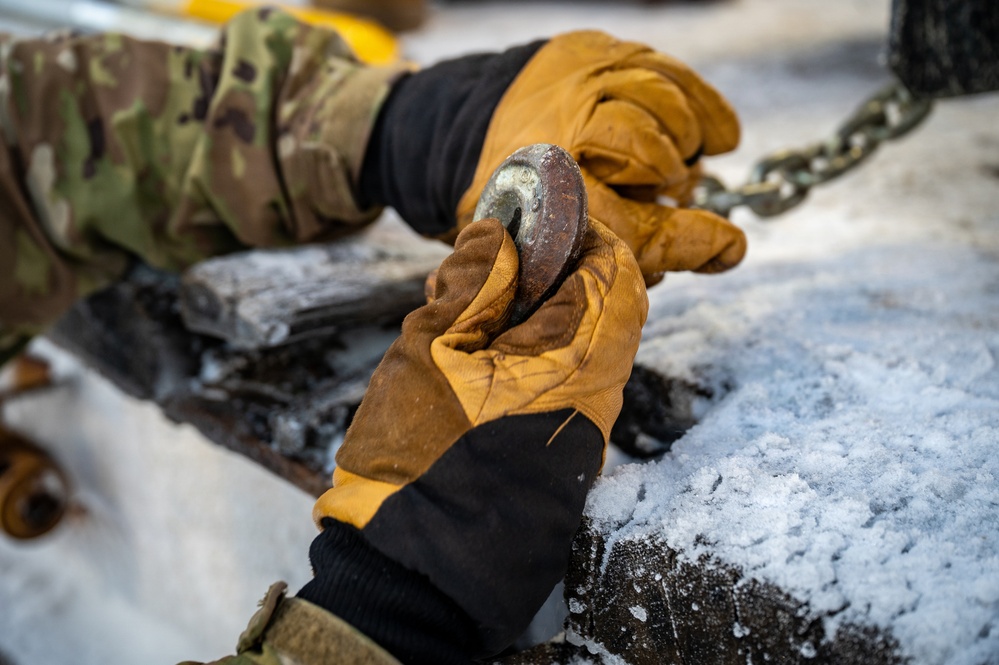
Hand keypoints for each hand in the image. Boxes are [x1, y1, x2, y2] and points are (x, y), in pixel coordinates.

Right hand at [312, 216, 647, 655]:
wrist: (418, 562)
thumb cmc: (418, 454)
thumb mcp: (431, 348)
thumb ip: (474, 281)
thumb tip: (499, 233)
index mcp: (576, 360)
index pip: (615, 272)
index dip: (581, 236)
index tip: (535, 225)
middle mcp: (598, 394)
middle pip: (605, 307)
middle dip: (553, 276)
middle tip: (491, 272)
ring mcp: (585, 428)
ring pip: (585, 345)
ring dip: (540, 316)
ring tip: (472, 316)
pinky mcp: (566, 451)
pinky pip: (568, 381)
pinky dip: (534, 355)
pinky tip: (478, 360)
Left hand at [454, 31, 745, 284]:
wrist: (477, 127)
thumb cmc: (526, 199)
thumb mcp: (554, 245)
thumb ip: (629, 249)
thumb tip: (724, 250)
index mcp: (542, 202)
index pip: (632, 226)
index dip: (690, 240)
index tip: (728, 247)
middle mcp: (561, 137)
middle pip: (653, 161)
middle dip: (676, 186)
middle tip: (673, 197)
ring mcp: (582, 88)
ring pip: (667, 112)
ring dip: (686, 145)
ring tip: (675, 168)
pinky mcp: (601, 57)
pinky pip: (673, 76)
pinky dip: (705, 109)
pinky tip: (717, 137)